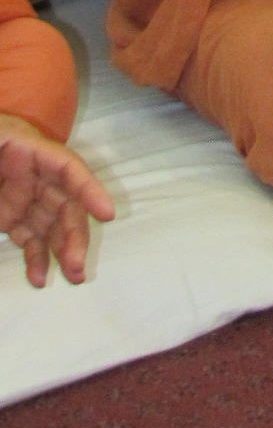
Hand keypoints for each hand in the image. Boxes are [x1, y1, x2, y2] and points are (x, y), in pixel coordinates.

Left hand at [0, 115, 115, 288]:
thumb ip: (1, 158)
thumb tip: (7, 196)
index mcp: (26, 149)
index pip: (67, 166)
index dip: (89, 189)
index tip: (107, 215)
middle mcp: (32, 174)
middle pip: (65, 202)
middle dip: (76, 234)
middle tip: (78, 266)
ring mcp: (21, 196)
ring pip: (52, 224)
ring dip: (64, 251)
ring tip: (73, 278)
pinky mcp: (9, 215)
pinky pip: (29, 236)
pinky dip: (36, 258)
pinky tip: (38, 278)